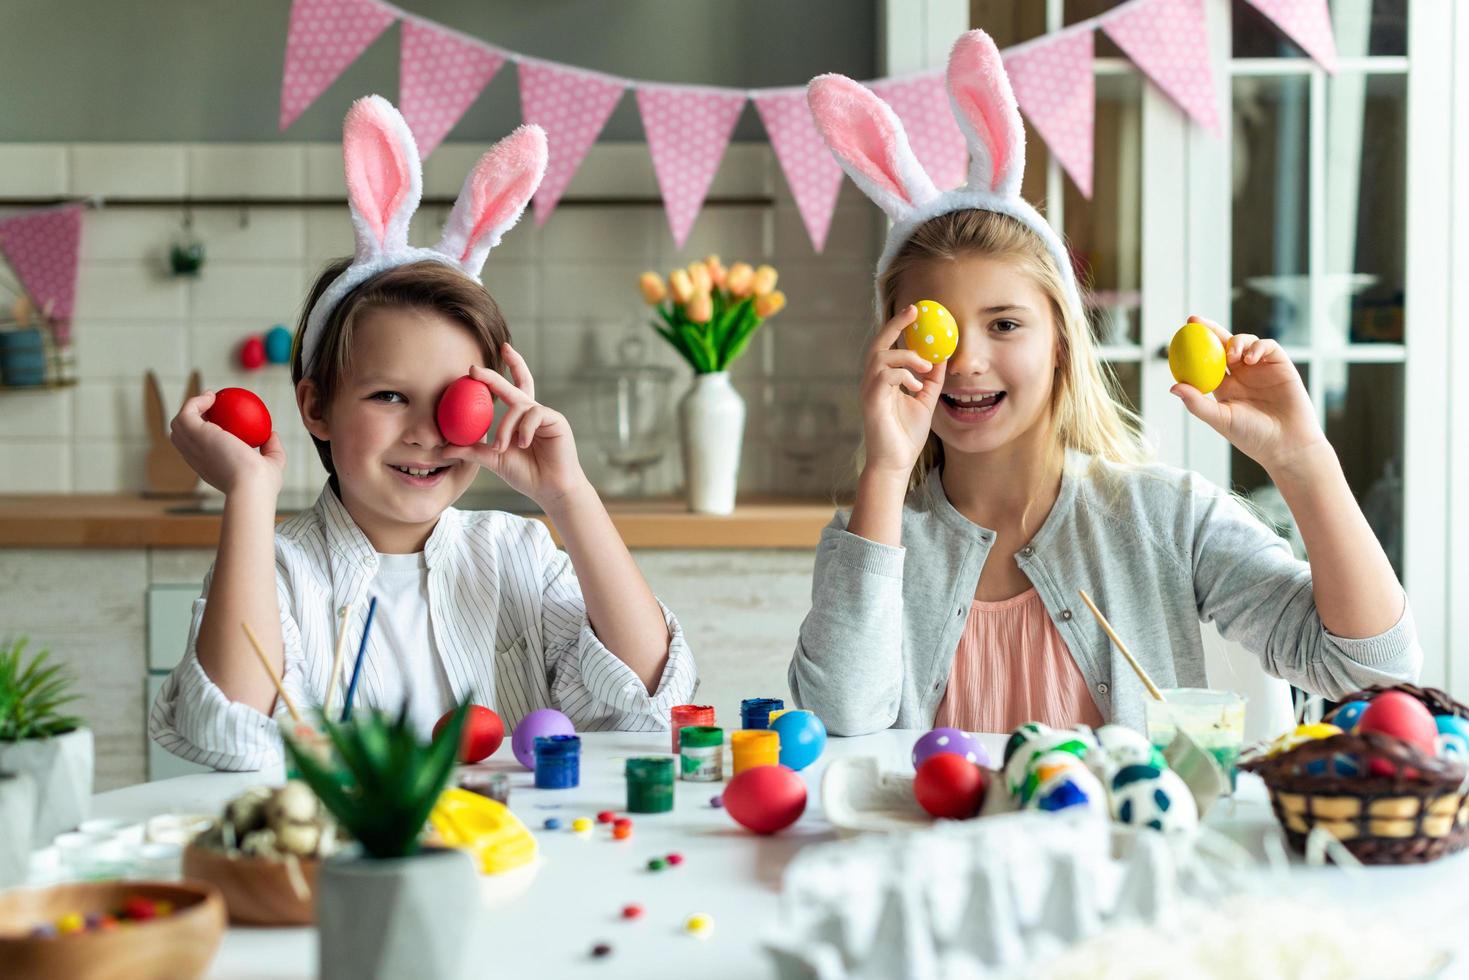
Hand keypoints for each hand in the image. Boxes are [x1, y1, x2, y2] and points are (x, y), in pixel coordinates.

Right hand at [170, 391, 285, 496]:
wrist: (251, 486)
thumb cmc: (262, 483)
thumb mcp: (271, 464)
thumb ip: (271, 449)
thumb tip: (272, 434)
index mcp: (209, 467)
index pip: (199, 449)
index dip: (204, 434)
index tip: (221, 420)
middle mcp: (196, 458)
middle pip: (181, 436)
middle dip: (191, 419)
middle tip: (213, 406)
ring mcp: (192, 447)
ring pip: (178, 424)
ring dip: (191, 407)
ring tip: (211, 398)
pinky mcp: (194, 435)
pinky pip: (187, 412)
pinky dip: (196, 401)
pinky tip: (212, 396)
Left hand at [440, 343, 590, 507]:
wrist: (550, 489)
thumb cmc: (526, 475)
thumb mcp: (493, 460)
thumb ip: (472, 451)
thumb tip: (443, 449)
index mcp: (520, 418)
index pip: (510, 388)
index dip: (497, 375)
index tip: (474, 367)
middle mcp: (533, 412)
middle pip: (516, 383)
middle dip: (495, 374)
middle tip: (473, 369)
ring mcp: (545, 415)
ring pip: (518, 405)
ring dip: (505, 426)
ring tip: (501, 448)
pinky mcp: (556, 420)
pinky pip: (534, 414)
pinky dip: (524, 429)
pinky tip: (523, 444)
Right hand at [859, 305, 946, 480]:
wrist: (895, 462)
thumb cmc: (906, 434)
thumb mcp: (925, 400)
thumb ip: (932, 379)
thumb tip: (944, 356)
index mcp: (883, 379)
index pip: (888, 346)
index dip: (898, 326)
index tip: (915, 310)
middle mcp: (872, 381)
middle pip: (878, 343)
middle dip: (895, 324)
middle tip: (914, 311)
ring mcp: (869, 390)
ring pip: (881, 357)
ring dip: (906, 356)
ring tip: (925, 367)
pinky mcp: (871, 401)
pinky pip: (885, 376)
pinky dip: (904, 376)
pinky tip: (916, 387)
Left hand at [1170, 315, 1325, 474]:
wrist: (1287, 443)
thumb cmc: (1252, 436)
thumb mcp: (1220, 419)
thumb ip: (1197, 402)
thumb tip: (1173, 386)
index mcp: (1224, 386)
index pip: (1205, 361)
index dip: (1193, 347)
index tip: (1179, 335)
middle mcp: (1241, 374)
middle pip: (1223, 344)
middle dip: (1209, 329)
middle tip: (1194, 321)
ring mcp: (1261, 368)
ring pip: (1245, 342)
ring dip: (1236, 341)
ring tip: (1232, 355)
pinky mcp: (1281, 365)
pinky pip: (1268, 347)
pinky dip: (1258, 347)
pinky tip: (1251, 358)